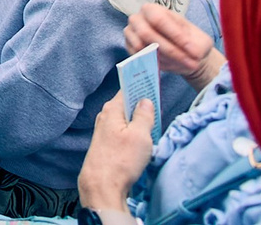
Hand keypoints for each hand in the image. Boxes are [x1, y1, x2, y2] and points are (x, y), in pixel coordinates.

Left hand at [76, 92, 154, 217]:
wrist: (102, 185)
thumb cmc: (121, 160)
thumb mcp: (140, 136)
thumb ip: (144, 115)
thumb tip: (146, 100)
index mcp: (113, 109)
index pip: (128, 88)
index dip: (141, 83)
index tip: (151, 76)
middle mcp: (106, 116)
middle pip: (127, 103)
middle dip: (142, 102)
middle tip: (158, 100)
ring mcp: (105, 130)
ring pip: (126, 119)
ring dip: (139, 119)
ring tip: (155, 120)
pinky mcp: (107, 144)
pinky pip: (123, 131)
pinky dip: (134, 131)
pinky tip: (143, 138)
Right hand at [125, 4, 222, 87]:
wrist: (184, 55)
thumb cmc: (191, 43)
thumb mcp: (201, 41)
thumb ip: (198, 46)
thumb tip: (193, 53)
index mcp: (154, 10)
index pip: (158, 19)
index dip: (175, 35)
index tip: (193, 51)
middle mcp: (138, 19)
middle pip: (146, 33)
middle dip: (170, 51)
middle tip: (190, 63)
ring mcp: (131, 34)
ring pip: (140, 47)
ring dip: (164, 59)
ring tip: (181, 64)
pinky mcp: (129, 48)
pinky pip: (137, 58)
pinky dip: (154, 64)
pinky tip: (169, 64)